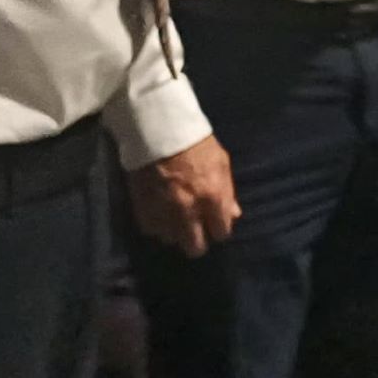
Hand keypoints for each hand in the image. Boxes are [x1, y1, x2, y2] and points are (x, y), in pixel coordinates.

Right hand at [129, 137, 239, 256]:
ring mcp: (164, 213)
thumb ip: (228, 193)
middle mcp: (189, 211)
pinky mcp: (143, 210)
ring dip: (175, 232)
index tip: (214, 225)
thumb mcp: (221, 163)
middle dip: (197, 241)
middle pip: (195, 248)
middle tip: (195, 230)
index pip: (221, 233)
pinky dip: (157, 225)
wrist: (159, 130)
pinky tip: (160, 212)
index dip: (219, 230)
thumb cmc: (196, 143)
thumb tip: (234, 215)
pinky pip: (152, 230)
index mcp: (213, 198)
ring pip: (172, 241)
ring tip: (175, 218)